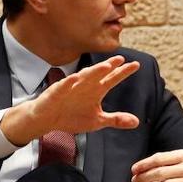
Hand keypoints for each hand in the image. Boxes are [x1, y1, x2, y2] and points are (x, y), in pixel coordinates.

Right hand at [1, 56, 139, 144]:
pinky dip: (68, 83)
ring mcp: (70, 89)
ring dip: (93, 72)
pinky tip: (75, 78)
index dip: (123, 72)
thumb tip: (136, 122)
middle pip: (99, 75)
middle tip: (120, 59)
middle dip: (109, 67)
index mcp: (96, 91)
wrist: (46, 120)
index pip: (112, 79)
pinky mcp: (55, 94)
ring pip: (83, 78)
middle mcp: (84, 86)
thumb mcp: (97, 121)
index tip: (136, 64)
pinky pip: (62, 87)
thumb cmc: (71, 116)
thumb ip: (115, 119)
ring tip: (106, 66)